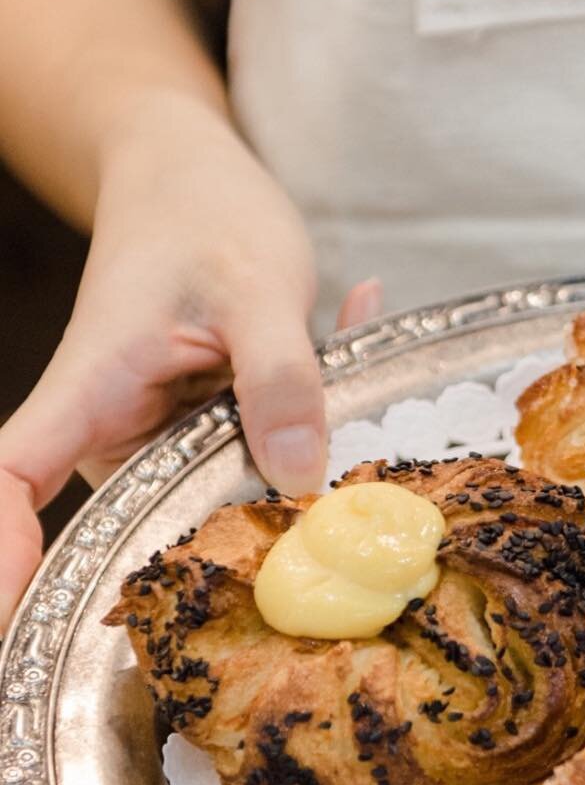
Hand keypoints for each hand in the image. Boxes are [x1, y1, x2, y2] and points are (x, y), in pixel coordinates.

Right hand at [0, 104, 380, 627]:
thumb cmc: (202, 211)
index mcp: (93, 391)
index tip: (8, 611)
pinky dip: (311, 417)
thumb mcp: (258, 286)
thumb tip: (300, 477)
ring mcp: (161, 437)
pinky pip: (259, 454)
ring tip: (347, 380)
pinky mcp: (205, 434)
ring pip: (219, 494)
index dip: (1, 550)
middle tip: (330, 515)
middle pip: (143, 518)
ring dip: (290, 460)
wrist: (193, 173)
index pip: (11, 481)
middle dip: (235, 533)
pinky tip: (351, 313)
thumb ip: (281, 375)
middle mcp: (116, 429)